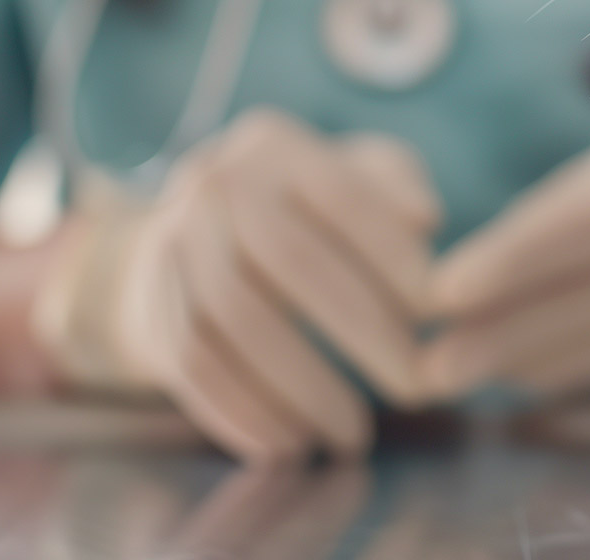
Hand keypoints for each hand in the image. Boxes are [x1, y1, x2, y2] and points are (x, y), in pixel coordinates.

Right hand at [34, 109, 441, 461]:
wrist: (195, 239)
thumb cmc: (311, 210)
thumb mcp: (359, 177)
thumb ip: (398, 190)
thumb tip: (424, 220)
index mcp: (276, 144)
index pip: (344, 199)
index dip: (394, 259)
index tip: (439, 316)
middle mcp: (215, 182)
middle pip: (292, 262)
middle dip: (362, 333)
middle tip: (416, 388)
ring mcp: (172, 242)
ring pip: (235, 321)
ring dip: (300, 387)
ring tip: (353, 434)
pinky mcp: (150, 305)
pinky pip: (192, 366)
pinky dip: (242, 412)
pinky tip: (289, 444)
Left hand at [419, 116, 589, 396]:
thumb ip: (550, 213)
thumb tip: (458, 282)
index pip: (577, 226)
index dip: (505, 262)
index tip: (439, 292)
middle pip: (586, 298)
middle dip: (502, 334)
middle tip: (430, 366)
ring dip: (518, 361)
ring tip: (451, 371)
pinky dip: (553, 369)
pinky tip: (507, 369)